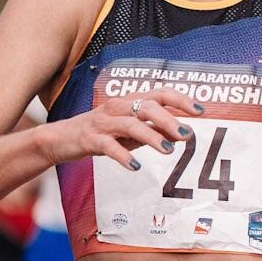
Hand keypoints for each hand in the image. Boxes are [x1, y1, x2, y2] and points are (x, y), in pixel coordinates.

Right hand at [37, 88, 202, 170]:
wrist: (60, 138)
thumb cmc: (100, 133)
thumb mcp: (129, 130)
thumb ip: (153, 129)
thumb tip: (182, 133)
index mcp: (129, 102)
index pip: (160, 94)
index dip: (181, 100)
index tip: (201, 111)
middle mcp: (118, 107)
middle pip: (148, 106)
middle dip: (169, 120)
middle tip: (187, 135)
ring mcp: (103, 122)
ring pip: (131, 125)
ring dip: (152, 136)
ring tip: (168, 151)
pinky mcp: (90, 138)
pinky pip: (109, 146)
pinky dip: (123, 155)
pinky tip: (136, 166)